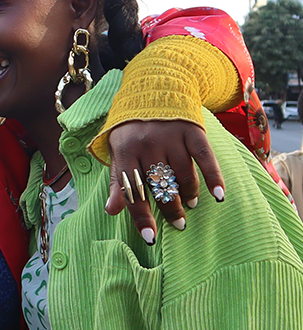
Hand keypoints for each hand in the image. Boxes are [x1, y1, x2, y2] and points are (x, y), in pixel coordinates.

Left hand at [104, 119, 224, 240]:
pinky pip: (205, 159)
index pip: (133, 191)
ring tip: (190, 204)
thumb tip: (111, 211)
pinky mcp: (192, 131)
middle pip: (160, 187)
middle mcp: (148, 144)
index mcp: (125, 152)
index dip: (142, 217)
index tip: (150, 238)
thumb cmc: (132, 131)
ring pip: (183, 176)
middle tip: (178, 223)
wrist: (154, 91)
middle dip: (170, 210)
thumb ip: (118, 182)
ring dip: (188, 195)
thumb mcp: (118, 153)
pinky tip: (218, 195)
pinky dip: (213, 178)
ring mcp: (171, 138)